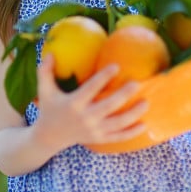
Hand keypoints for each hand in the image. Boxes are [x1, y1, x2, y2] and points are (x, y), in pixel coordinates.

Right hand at [31, 55, 147, 152]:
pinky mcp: (100, 139)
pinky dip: (132, 132)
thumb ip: (45, 71)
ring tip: (146, 102)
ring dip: (133, 114)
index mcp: (74, 104)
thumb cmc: (50, 108)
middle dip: (124, 95)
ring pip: (118, 123)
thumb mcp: (44, 90)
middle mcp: (86, 118)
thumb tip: (51, 52)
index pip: (91, 89)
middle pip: (109, 106)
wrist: (51, 136)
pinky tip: (144, 125)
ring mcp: (94, 130)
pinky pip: (119, 137)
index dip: (103, 78)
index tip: (116, 66)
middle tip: (136, 83)